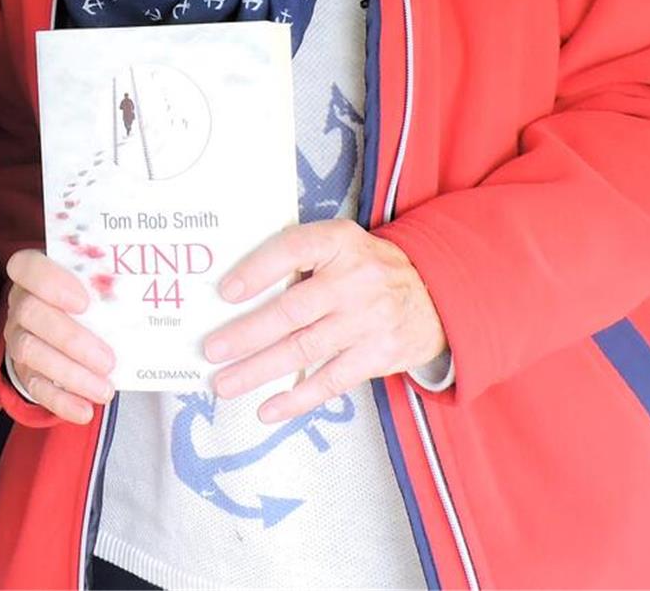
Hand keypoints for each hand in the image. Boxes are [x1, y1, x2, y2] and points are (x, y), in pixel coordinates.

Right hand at [1, 249, 114, 424]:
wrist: (63, 329)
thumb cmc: (86, 300)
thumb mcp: (94, 286)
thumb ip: (109, 286)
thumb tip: (150, 296)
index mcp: (35, 273)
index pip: (27, 266)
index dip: (51, 282)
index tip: (84, 302)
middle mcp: (21, 302)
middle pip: (30, 313)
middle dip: (71, 339)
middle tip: (108, 361)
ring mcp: (18, 336)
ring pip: (30, 351)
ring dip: (70, 374)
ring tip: (105, 390)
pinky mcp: (23, 370)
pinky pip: (34, 386)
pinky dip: (60, 400)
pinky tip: (85, 410)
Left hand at [204, 221, 445, 423]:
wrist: (437, 293)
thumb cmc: (369, 268)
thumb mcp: (340, 244)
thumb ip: (300, 257)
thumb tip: (237, 288)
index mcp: (339, 242)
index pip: (292, 249)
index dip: (257, 270)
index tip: (225, 292)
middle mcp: (354, 280)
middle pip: (291, 311)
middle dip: (246, 334)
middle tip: (212, 351)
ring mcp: (368, 321)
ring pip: (304, 349)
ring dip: (259, 370)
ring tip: (225, 384)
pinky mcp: (378, 356)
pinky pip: (331, 380)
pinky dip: (296, 398)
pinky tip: (268, 408)